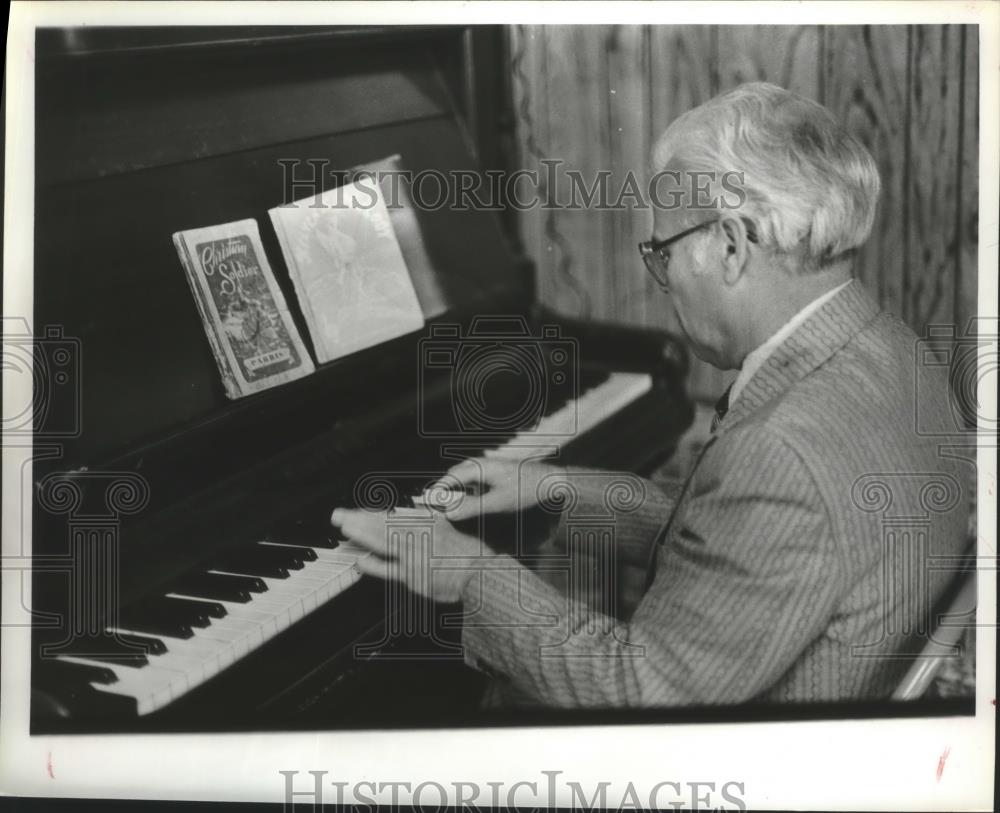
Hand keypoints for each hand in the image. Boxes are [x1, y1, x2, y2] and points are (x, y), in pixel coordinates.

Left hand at [330, 507, 490, 602]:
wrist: (481, 575)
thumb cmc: (471, 554)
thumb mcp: (453, 528)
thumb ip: (433, 521)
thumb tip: (421, 513)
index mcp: (428, 522)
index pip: (394, 516)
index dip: (372, 514)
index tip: (358, 512)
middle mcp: (418, 536)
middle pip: (382, 525)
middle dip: (358, 518)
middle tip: (339, 515)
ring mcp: (413, 556)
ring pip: (381, 542)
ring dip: (360, 534)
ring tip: (343, 528)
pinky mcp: (413, 576)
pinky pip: (388, 569)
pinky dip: (373, 564)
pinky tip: (359, 559)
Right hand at [428, 457, 567, 521]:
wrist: (552, 483)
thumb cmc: (526, 490)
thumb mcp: (498, 502)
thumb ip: (473, 508)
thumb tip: (450, 513)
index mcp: (480, 467)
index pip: (450, 477)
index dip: (438, 490)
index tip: (428, 503)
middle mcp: (483, 465)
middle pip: (456, 476)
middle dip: (446, 491)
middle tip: (438, 508)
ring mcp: (491, 469)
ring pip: (467, 480)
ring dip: (459, 493)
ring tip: (454, 509)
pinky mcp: (499, 476)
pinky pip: (478, 483)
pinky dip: (471, 493)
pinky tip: (474, 505)